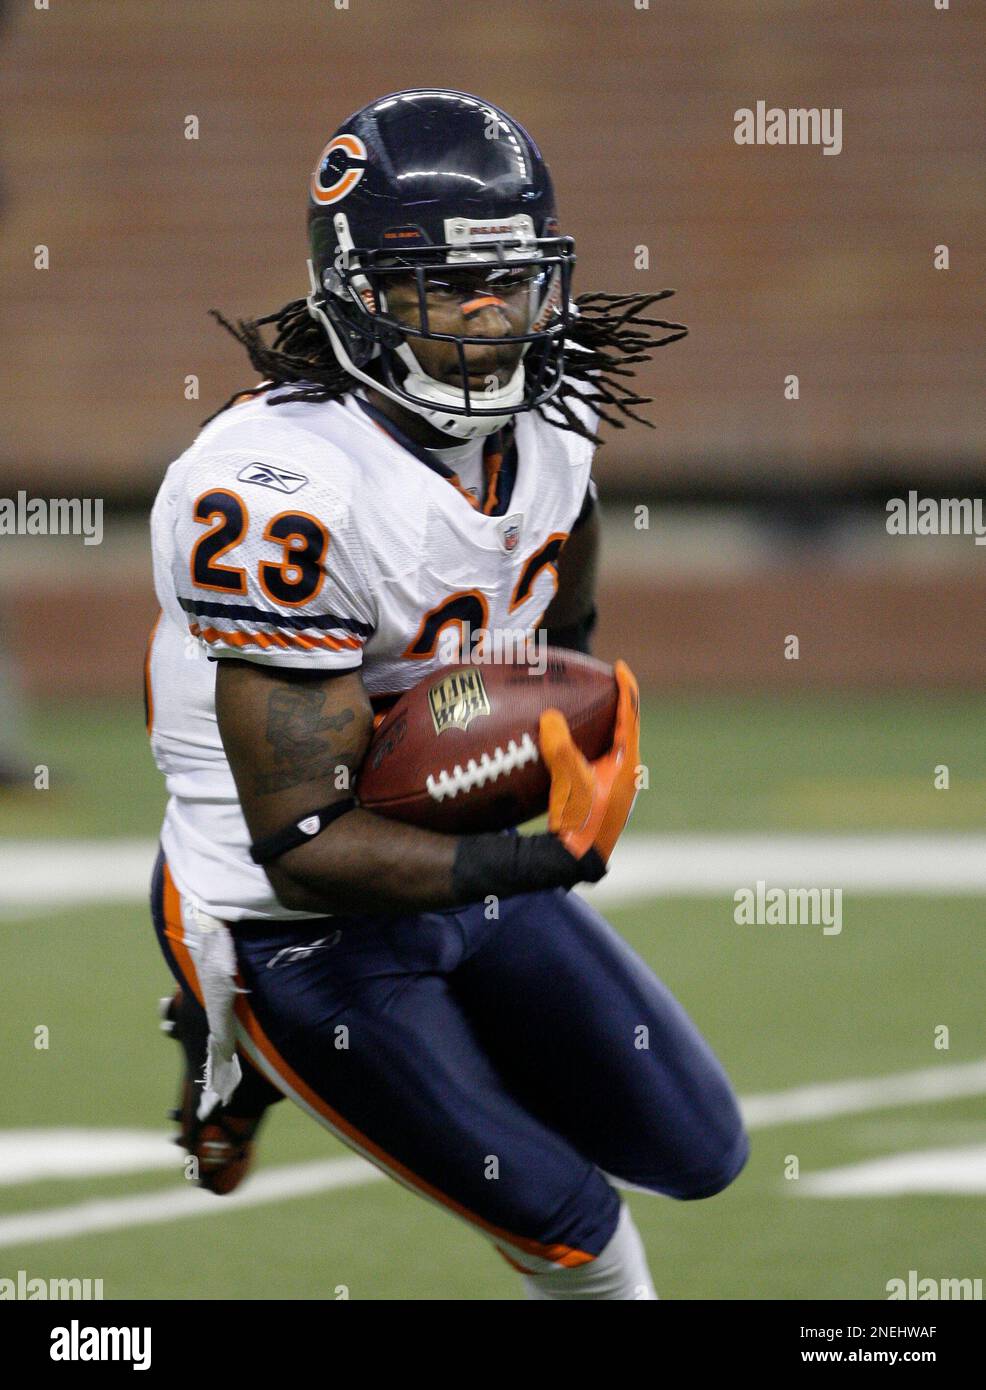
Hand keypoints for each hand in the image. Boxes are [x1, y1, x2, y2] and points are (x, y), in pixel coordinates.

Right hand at [538, 660, 639, 868]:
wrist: (578, 860)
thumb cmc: (581, 822)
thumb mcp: (570, 782)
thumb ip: (560, 748)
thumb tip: (550, 716)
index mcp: (627, 762)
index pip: (630, 716)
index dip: (626, 689)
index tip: (618, 667)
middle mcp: (626, 770)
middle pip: (624, 726)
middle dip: (615, 703)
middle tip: (601, 682)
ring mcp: (614, 783)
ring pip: (610, 743)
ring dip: (600, 723)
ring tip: (585, 706)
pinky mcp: (600, 793)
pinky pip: (595, 757)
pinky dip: (584, 743)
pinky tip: (563, 744)